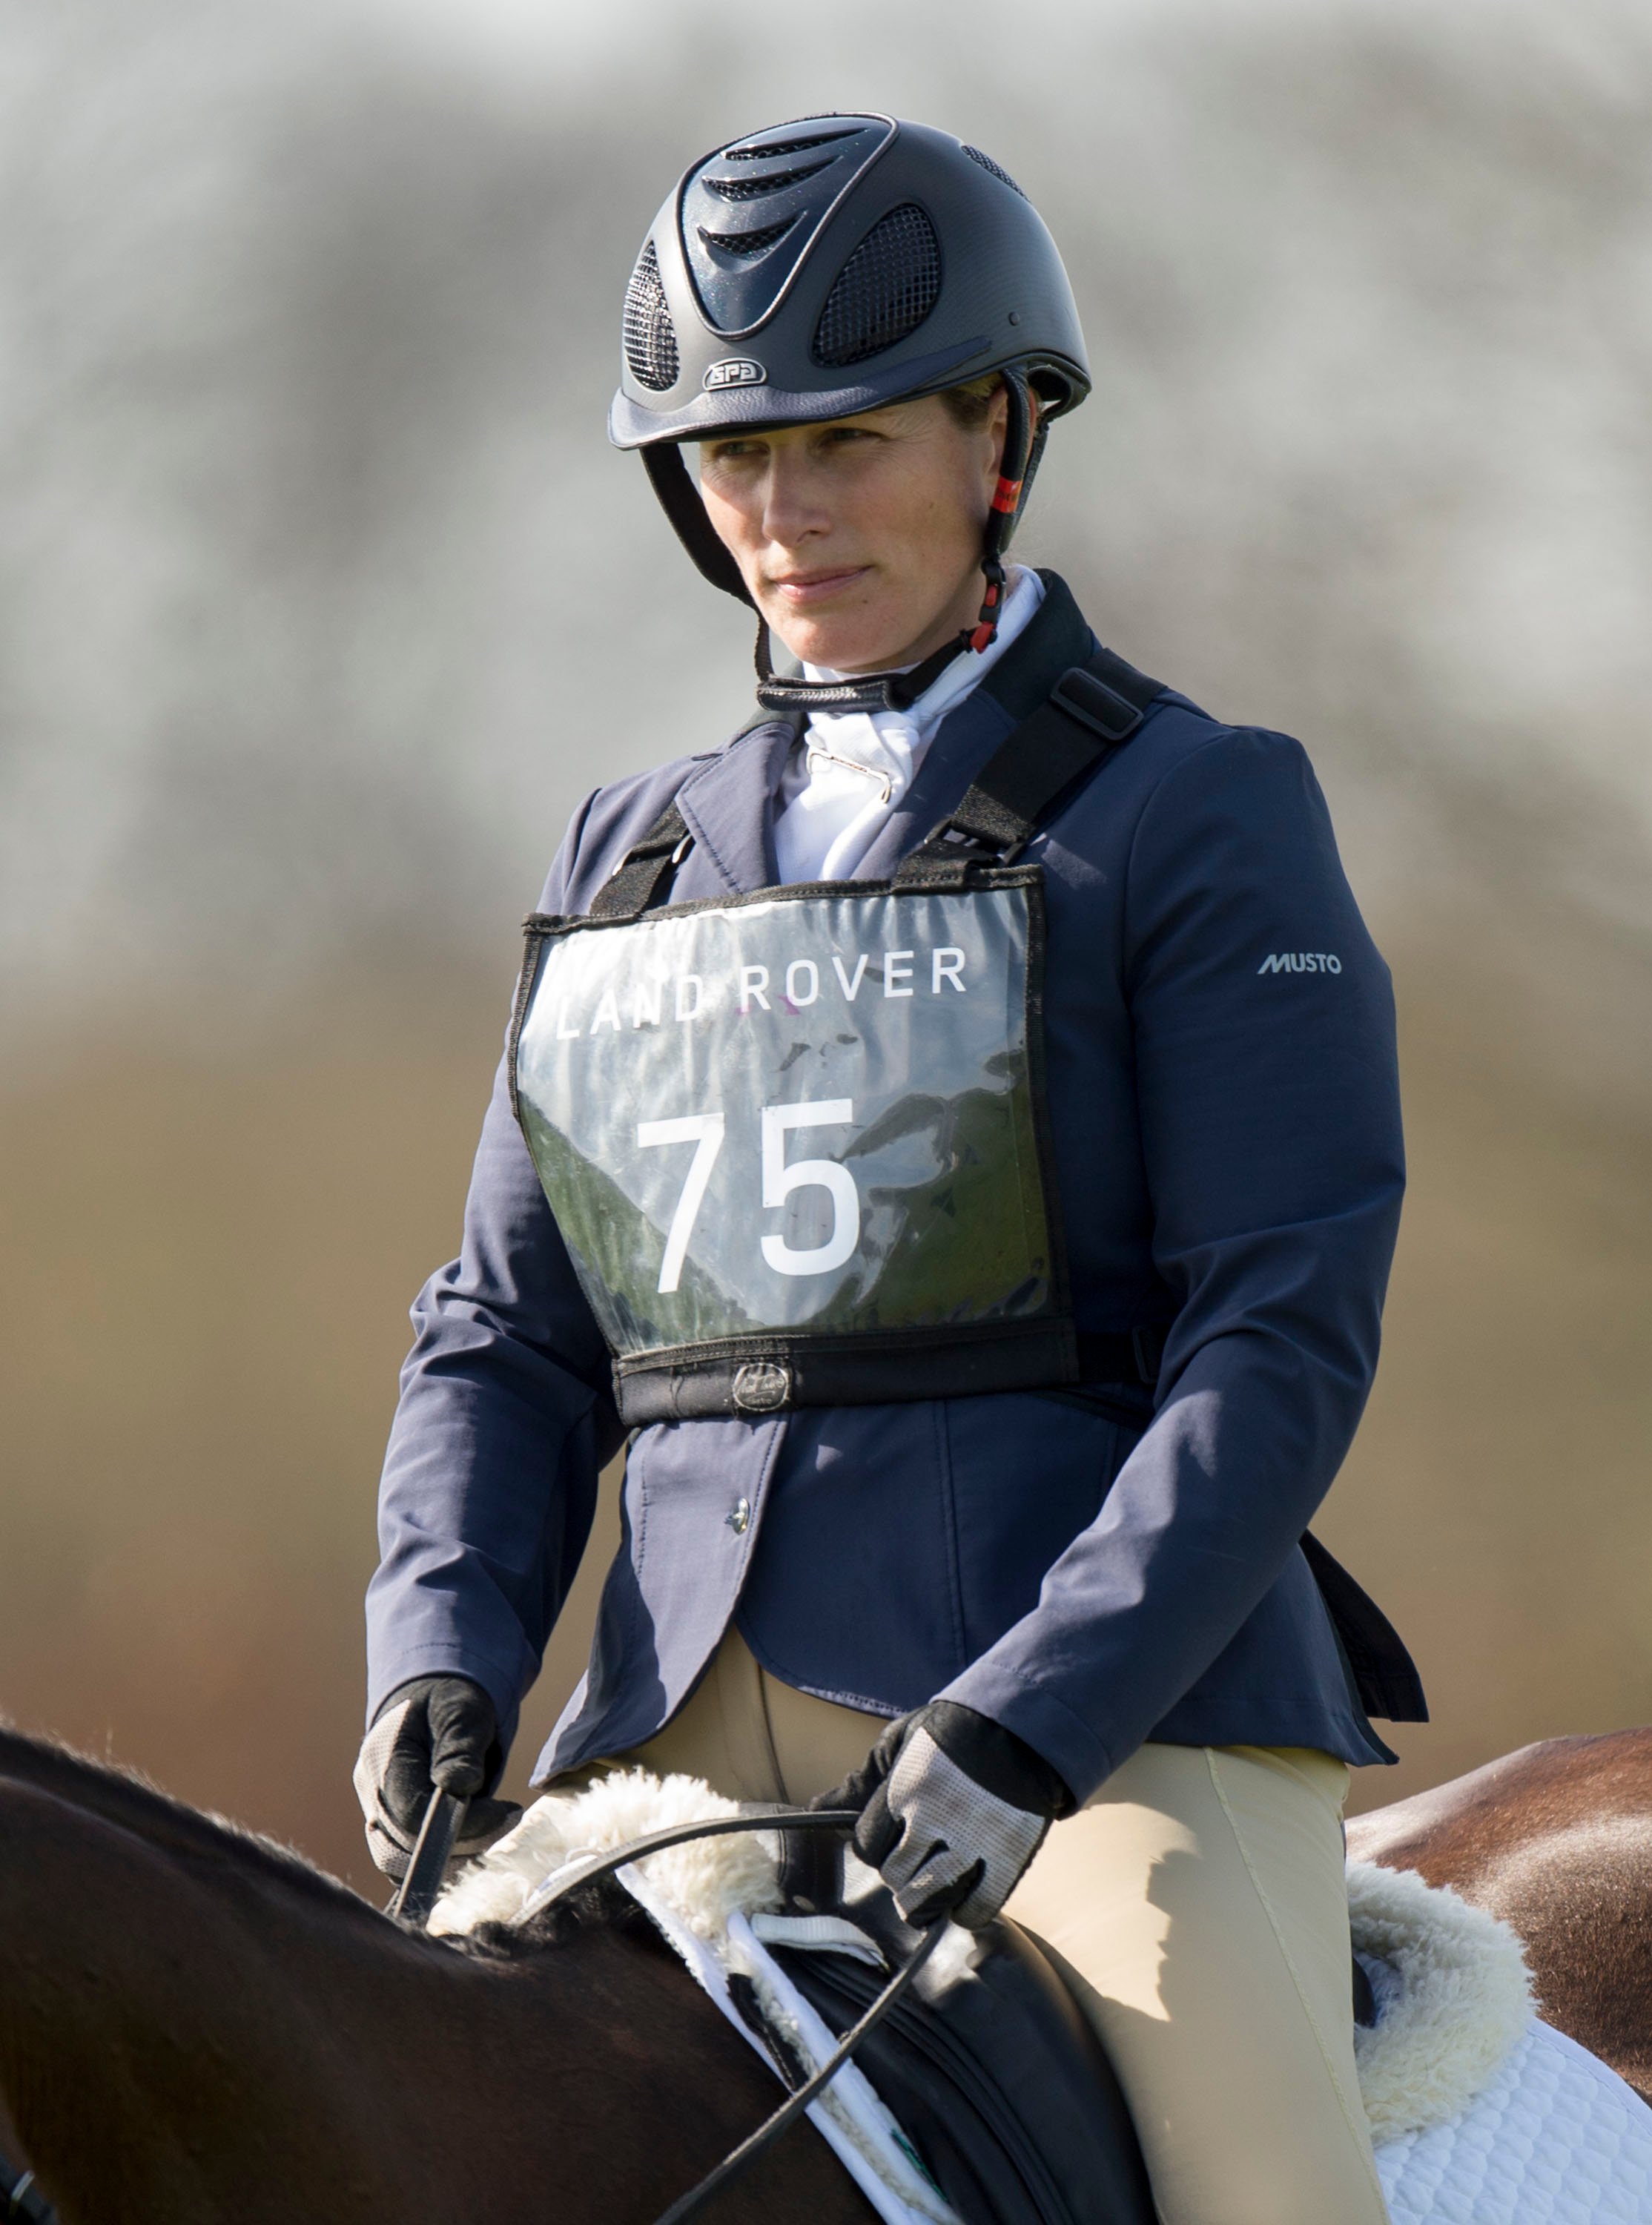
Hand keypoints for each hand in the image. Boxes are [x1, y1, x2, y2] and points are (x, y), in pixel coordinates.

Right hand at [353, 1675, 520, 1880]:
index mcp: (383, 1760)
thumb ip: (459, 1747)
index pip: (411, 1815)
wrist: (430, 1699)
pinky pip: (408, 1859)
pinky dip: (442, 1859)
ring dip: (453, 1858)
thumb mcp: (462, 1710)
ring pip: (402, 1863)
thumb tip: (460, 1786)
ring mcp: (376, 1812)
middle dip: (463, 1844)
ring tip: (496, 1830)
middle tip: (507, 1822)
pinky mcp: (390, 1826)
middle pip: (405, 1847)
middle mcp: (371, 1793)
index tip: (504, 1811)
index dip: (460, 1825)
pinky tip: (477, 1840)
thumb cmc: (447, 1700)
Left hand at [820, 1701, 1071, 1929]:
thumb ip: (862, 1782)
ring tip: (928, 1888)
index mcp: (905, 1788)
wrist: (1021, 1724)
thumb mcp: (900, 1743)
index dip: (875, 1847)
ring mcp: (975, 1841)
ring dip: (923, 1900)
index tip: (890, 1839)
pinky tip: (963, 1897)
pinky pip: (978, 1908)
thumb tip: (816, 1809)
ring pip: (930, 1899)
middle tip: (914, 1861)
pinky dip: (966, 1912)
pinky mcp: (1010, 1857)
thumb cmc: (952, 1732)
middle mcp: (937, 1818)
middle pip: (896, 1876)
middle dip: (899, 1873)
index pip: (868, 1846)